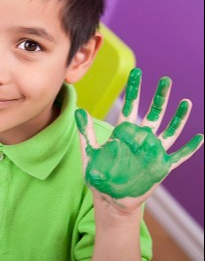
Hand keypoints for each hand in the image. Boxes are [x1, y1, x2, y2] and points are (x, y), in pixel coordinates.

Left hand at [75, 68, 202, 212]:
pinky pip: (178, 156)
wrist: (110, 198)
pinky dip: (189, 148)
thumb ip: (86, 132)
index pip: (130, 107)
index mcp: (124, 133)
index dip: (134, 90)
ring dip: (178, 118)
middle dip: (160, 97)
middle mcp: (141, 139)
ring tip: (186, 103)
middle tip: (166, 80)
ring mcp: (153, 152)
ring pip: (169, 131)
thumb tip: (79, 110)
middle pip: (153, 114)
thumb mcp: (89, 152)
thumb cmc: (99, 175)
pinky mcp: (161, 167)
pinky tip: (200, 137)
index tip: (137, 73)